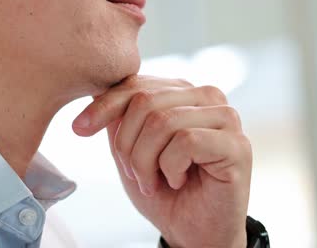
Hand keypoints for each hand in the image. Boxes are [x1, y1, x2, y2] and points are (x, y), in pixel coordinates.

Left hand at [72, 75, 251, 247]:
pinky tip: (178, 180)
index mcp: (182, 91)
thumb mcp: (129, 149)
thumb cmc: (164, 191)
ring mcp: (226, 118)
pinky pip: (186, 142)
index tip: (79, 129)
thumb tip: (94, 89)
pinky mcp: (237, 144)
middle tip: (135, 174)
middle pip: (145, 102)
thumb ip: (118, 117)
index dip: (104, 107)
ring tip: (152, 181)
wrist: (192, 233)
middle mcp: (207, 96)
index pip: (135, 84)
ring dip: (145, 161)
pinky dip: (171, 167)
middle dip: (127, 145)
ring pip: (162, 122)